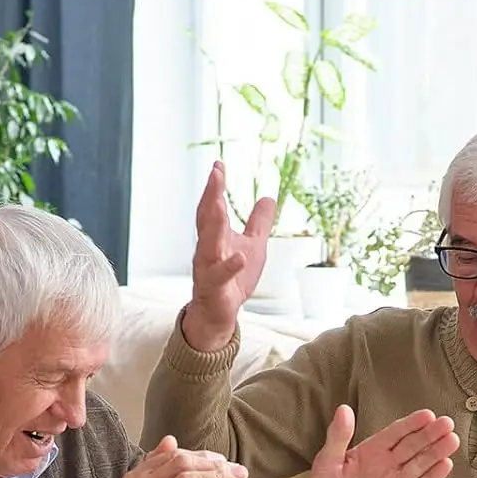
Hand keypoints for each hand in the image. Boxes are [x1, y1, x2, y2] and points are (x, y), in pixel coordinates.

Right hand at [181, 161, 276, 352]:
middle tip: (215, 175)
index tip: (218, 165)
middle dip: (210, 196)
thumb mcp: (254, 246)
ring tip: (219, 205)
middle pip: (207, 219)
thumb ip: (259, 223)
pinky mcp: (214, 288)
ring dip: (213, 225)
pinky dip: (230, 266)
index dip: (214, 187)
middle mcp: (208, 249)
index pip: (212, 207)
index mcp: (215, 236)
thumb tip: (269, 198)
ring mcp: (208, 268)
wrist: (220, 313)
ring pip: (207, 245)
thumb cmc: (234, 279)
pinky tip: (240, 256)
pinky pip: (220, 276)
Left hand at [302, 404, 459, 477]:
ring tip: (452, 440)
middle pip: (413, 446)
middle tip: (447, 423)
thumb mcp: (327, 461)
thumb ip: (338, 436)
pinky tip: (445, 465)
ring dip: (436, 452)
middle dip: (430, 434)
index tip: (427, 415)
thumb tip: (344, 409)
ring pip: (420, 464)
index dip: (411, 424)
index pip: (396, 433)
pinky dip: (432, 477)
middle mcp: (388, 464)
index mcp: (372, 451)